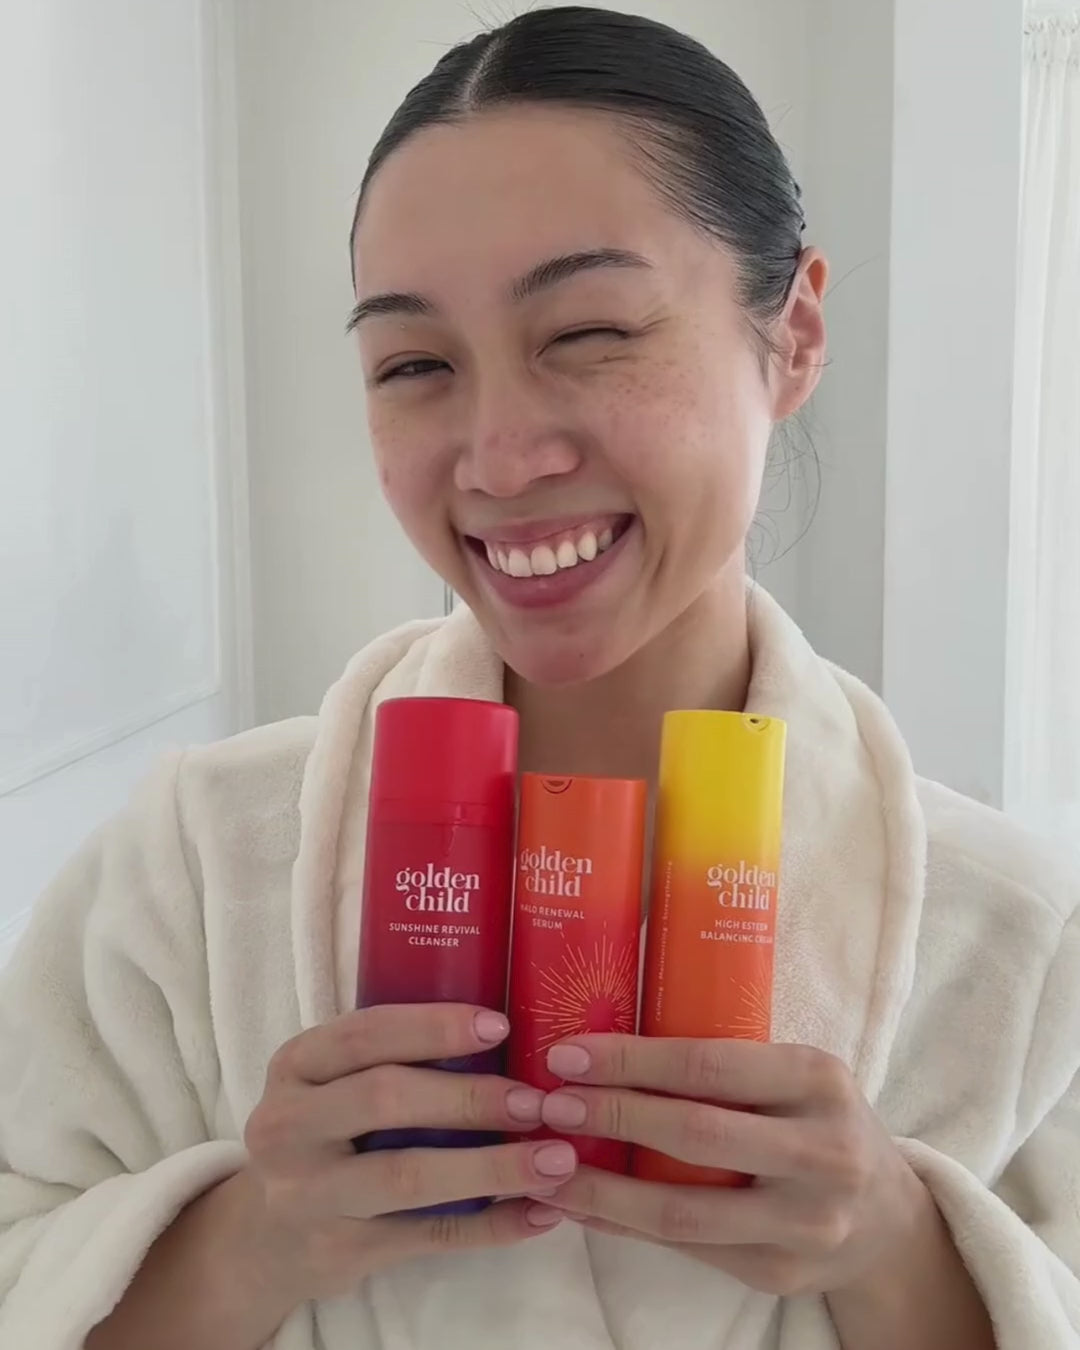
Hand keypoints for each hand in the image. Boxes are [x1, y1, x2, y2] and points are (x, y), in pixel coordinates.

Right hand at [242, 1004, 576, 1302]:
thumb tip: (508, 1037)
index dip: (433, 1027)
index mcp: (296, 1066)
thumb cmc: (325, 1131)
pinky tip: (540, 1213)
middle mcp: (289, 1127)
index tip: (500, 1026)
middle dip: (470, 1097)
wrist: (267, 1233)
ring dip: (491, 1168)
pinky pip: (427, 1236)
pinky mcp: (339, 1250)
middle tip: (537, 1101)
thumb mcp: (330, 1082)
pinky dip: (491, 1226)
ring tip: (556, 1160)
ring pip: (407, 1178)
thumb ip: (391, 1058)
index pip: (364, 1034)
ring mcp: (310, 1194)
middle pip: (385, 1099)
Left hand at [530, 1036, 929, 1297]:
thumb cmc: (816, 1121)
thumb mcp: (793, 1075)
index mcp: (817, 1079)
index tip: (568, 1054)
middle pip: (694, 1133)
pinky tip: (582, 1206)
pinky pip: (684, 1249)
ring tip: (548, 1168)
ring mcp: (804, 1222)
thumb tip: (604, 1049)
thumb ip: (726, 1065)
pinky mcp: (780, 1274)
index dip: (631, 1061)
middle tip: (550, 1105)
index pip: (708, 1064)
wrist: (887, 1216)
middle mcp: (821, 1151)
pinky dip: (624, 1226)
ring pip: (682, 1210)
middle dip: (611, 1117)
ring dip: (602, 1189)